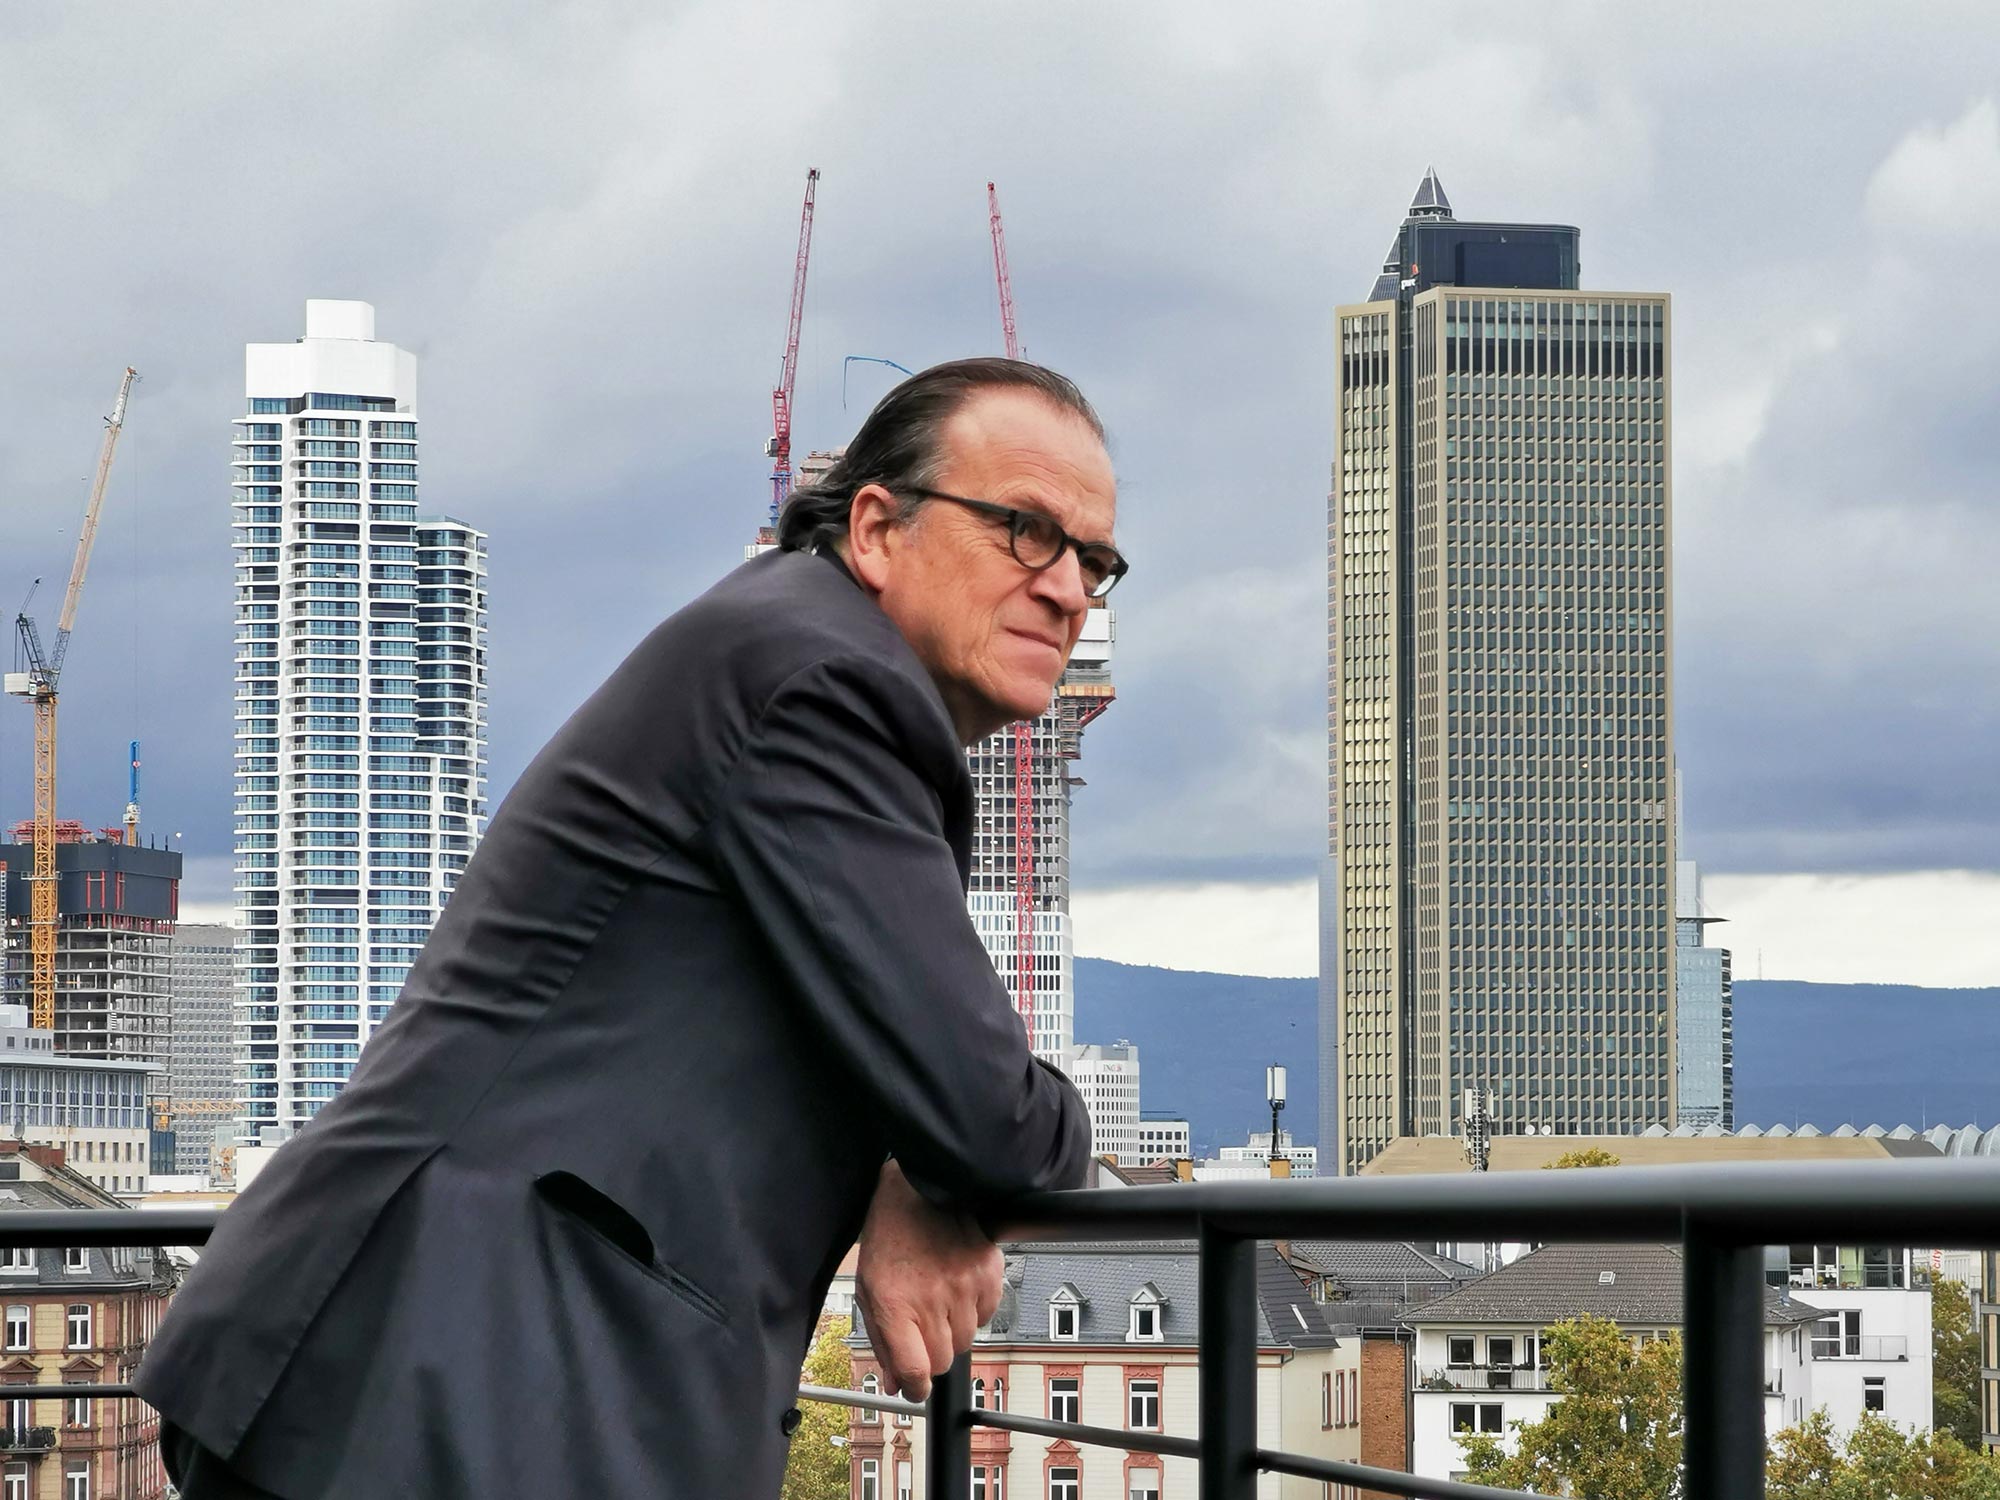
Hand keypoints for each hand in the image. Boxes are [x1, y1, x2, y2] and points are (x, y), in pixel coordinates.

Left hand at [855, 1159, 1003, 1400]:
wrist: (922, 1187)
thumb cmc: (890, 1235)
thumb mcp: (870, 1289)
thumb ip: (882, 1340)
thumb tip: (895, 1383)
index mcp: (894, 1305)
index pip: (916, 1372)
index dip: (914, 1387)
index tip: (913, 1386)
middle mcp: (932, 1300)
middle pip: (942, 1361)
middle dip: (930, 1352)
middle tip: (921, 1324)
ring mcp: (964, 1287)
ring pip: (966, 1341)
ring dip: (952, 1329)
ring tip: (939, 1295)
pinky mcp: (989, 1274)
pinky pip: (987, 1315)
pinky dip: (974, 1309)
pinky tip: (958, 1283)